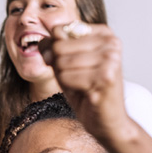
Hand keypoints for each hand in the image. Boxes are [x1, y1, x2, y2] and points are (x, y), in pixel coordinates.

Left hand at [40, 23, 128, 139]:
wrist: (107, 122)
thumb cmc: (87, 92)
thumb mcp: (66, 64)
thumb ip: (54, 48)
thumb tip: (41, 41)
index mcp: (103, 33)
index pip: (60, 30)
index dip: (54, 50)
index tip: (69, 65)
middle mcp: (110, 42)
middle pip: (59, 46)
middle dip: (59, 67)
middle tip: (77, 79)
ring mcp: (110, 59)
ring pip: (61, 62)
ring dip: (65, 79)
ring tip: (82, 86)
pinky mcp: (105, 77)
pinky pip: (66, 77)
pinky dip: (69, 88)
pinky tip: (86, 93)